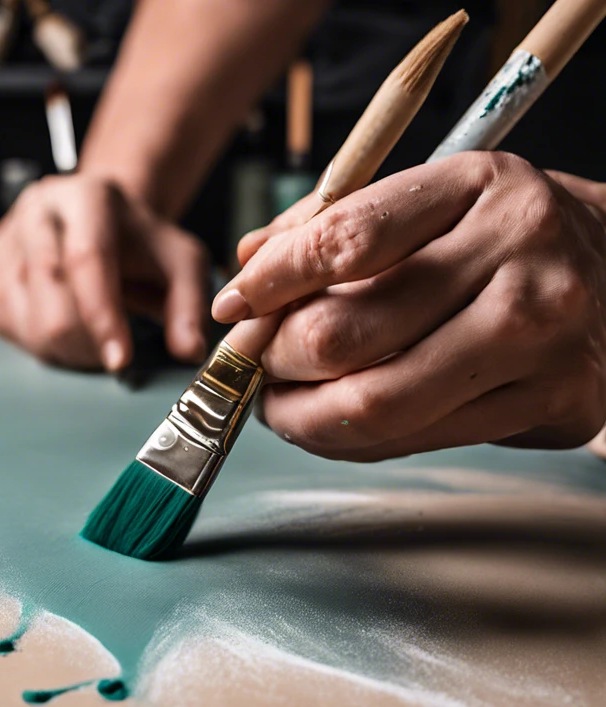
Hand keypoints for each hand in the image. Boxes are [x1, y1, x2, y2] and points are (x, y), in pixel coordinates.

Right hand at [0, 175, 208, 371]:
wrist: (97, 223)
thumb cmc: (139, 245)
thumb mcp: (181, 264)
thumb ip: (190, 306)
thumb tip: (187, 350)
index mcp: (87, 196)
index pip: (87, 260)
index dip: (102, 317)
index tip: (120, 361)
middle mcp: (37, 208)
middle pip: (50, 296)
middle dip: (84, 343)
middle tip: (111, 355)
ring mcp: (4, 234)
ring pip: (24, 317)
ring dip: (61, 348)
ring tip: (89, 339)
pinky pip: (4, 322)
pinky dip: (35, 341)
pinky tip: (61, 328)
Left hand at [212, 152, 605, 460]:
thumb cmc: (497, 236)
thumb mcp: (427, 198)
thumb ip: (330, 224)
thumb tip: (246, 264)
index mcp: (475, 187)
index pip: (344, 241)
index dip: (270, 282)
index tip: (233, 304)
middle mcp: (517, 257)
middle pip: (344, 335)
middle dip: (273, 359)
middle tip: (251, 363)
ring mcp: (540, 336)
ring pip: (374, 403)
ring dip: (300, 414)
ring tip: (276, 402)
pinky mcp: (552, 401)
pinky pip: (415, 440)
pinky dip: (349, 440)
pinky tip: (328, 423)